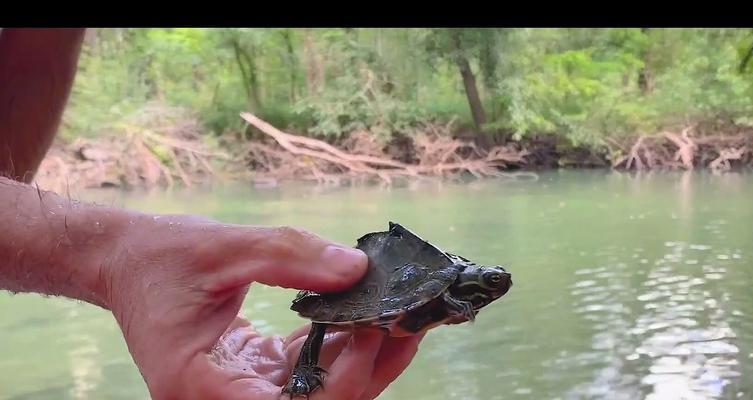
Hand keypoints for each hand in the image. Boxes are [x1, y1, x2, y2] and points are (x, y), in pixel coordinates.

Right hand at [103, 215, 422, 399]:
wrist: (128, 262)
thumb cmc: (161, 256)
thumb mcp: (223, 247)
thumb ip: (290, 256)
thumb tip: (359, 268)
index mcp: (198, 384)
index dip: (341, 379)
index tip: (377, 329)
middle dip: (370, 367)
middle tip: (414, 319)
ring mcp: (241, 391)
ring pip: (321, 390)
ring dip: (367, 356)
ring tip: (409, 315)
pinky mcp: (255, 374)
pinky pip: (311, 369)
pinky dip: (344, 344)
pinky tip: (375, 314)